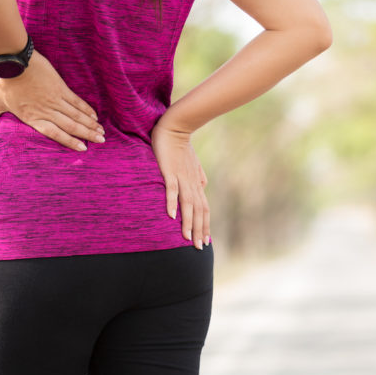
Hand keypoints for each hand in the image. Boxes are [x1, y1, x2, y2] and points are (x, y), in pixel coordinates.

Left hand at [0, 49, 104, 150]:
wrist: (12, 60)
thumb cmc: (2, 82)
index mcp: (32, 117)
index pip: (55, 133)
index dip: (70, 141)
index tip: (83, 148)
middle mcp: (46, 111)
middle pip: (71, 125)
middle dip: (87, 134)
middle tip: (101, 141)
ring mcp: (55, 99)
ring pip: (76, 115)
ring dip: (90, 123)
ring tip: (101, 131)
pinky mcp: (59, 87)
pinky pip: (76, 101)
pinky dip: (86, 109)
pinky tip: (94, 115)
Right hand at [151, 117, 209, 248]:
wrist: (176, 127)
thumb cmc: (182, 146)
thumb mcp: (193, 164)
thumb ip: (198, 177)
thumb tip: (203, 187)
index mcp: (197, 184)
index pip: (203, 208)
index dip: (205, 225)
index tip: (205, 240)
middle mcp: (193, 184)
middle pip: (198, 211)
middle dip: (198, 230)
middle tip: (198, 247)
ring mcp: (182, 178)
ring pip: (188, 204)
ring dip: (187, 222)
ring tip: (186, 238)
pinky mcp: (170, 171)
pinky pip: (172, 189)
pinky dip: (172, 202)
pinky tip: (171, 216)